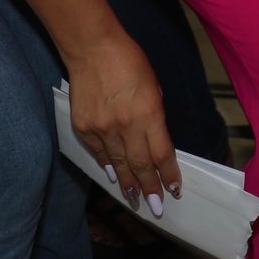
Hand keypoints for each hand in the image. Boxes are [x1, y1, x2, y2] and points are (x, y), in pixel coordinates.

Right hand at [65, 32, 180, 214]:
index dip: (169, 174)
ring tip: (136, 199)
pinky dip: (108, 165)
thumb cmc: (130, 63)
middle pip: (140, 165)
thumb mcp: (154, 88)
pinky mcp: (83, 128)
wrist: (93, 50)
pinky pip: (99, 153)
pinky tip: (113, 176)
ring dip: (128, 183)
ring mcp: (102, 129)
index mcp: (149, 113)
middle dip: (150, 189)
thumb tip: (154, 143)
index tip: (174, 190)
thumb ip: (154, 117)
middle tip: (156, 208)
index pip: (162, 153)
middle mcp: (126, 125)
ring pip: (118, 164)